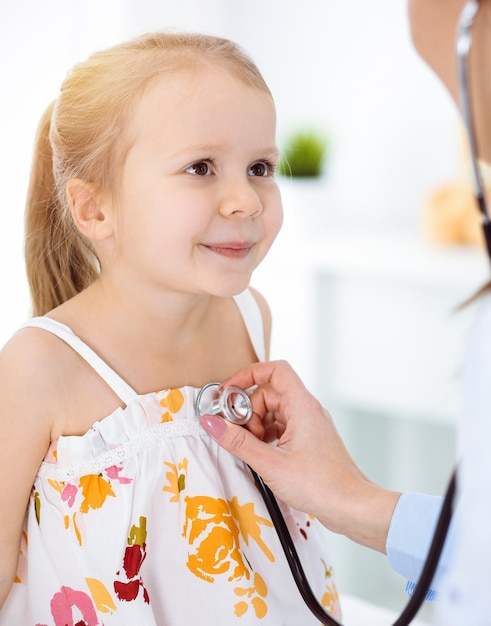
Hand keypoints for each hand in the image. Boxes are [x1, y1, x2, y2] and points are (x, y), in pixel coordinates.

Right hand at [200, 360, 400, 551]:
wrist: (351, 506)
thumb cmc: (320, 484)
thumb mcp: (270, 463)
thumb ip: (238, 441)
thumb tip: (212, 423)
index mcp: (302, 405)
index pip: (274, 370)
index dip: (248, 374)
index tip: (228, 391)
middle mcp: (307, 409)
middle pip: (268, 393)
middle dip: (248, 410)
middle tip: (237, 433)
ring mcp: (308, 424)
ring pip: (273, 411)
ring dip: (256, 426)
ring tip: (252, 449)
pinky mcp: (308, 440)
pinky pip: (281, 426)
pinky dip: (266, 436)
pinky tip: (262, 455)